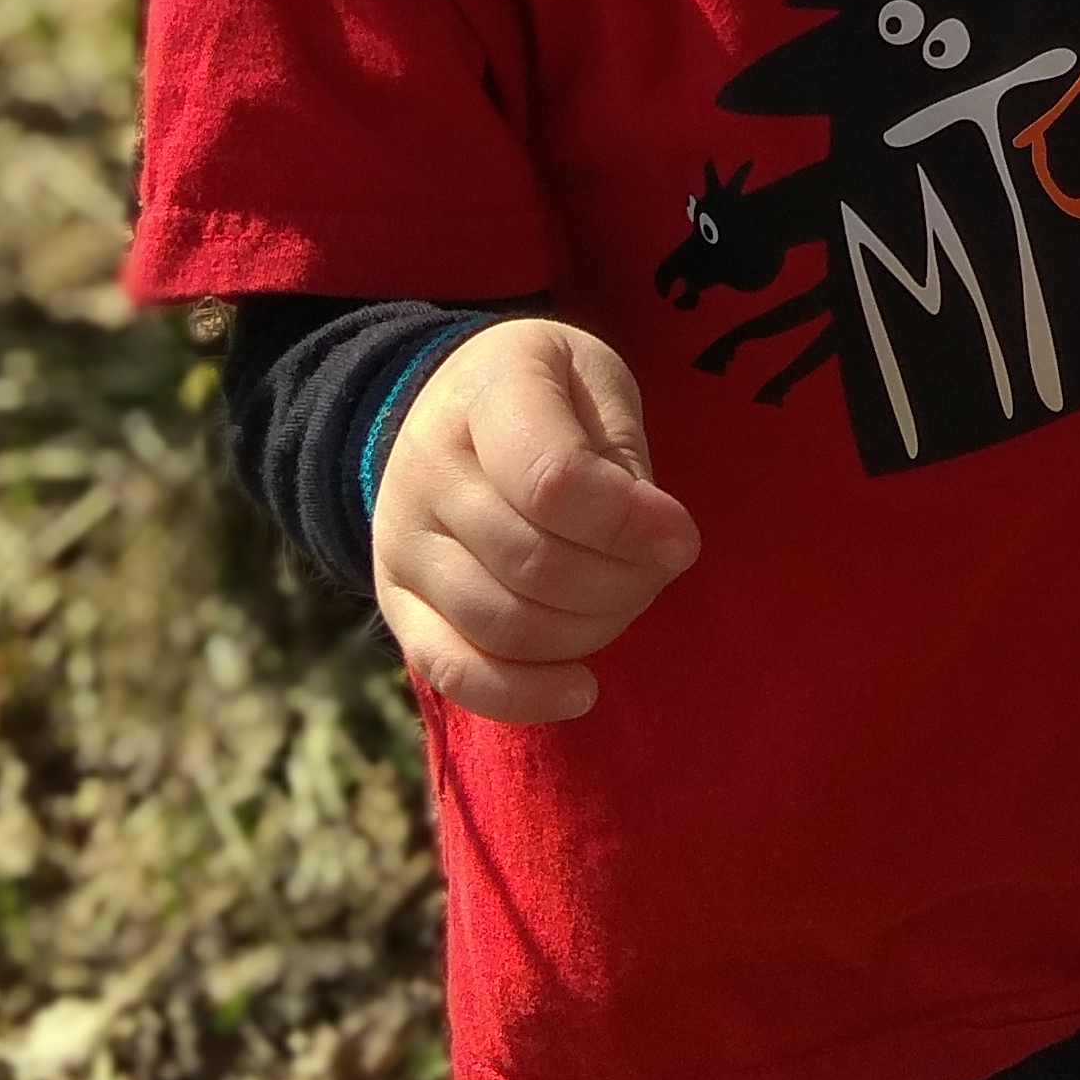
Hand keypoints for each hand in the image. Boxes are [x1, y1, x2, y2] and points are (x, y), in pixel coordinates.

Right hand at [372, 319, 700, 726]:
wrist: (453, 404)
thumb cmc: (551, 394)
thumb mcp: (597, 382)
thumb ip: (623, 460)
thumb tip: (663, 547)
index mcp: (488, 391)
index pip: (552, 481)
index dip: (627, 525)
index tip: (683, 542)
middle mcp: (427, 467)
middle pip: (534, 563)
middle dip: (621, 583)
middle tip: (657, 569)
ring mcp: (401, 539)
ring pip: (503, 624)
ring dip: (588, 633)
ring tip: (623, 602)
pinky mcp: (395, 600)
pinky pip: (450, 670)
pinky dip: (522, 696)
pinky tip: (581, 690)